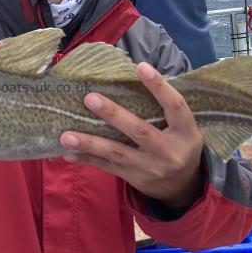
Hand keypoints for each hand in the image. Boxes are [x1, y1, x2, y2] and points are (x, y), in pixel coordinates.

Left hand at [60, 62, 204, 207]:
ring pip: (117, 152)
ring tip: (66, 135)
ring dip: (90, 143)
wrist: (184, 186)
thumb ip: (165, 109)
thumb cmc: (179, 144)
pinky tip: (68, 153)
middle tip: (90, 98)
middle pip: (139, 131)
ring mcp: (150, 167)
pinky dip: (87, 159)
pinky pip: (107, 166)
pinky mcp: (134, 177)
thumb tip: (135, 75)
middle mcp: (168, 151)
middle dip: (113, 114)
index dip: (159, 86)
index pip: (175, 106)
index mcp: (186, 132)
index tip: (141, 66)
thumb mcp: (184, 127)